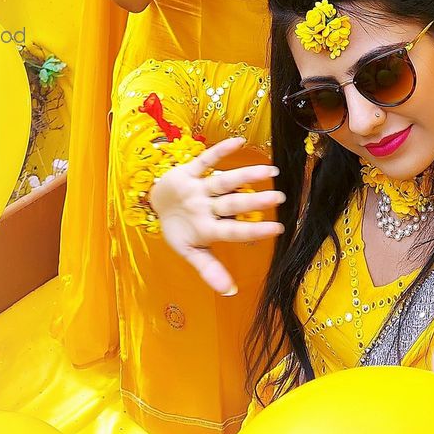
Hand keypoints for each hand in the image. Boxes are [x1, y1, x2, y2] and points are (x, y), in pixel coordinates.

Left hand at [149, 137, 285, 295]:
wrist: (153, 203)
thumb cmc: (179, 229)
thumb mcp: (192, 251)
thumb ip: (210, 269)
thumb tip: (231, 292)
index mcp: (204, 229)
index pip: (232, 232)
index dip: (254, 232)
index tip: (279, 229)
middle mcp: (202, 208)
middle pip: (230, 204)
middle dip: (254, 201)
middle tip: (280, 197)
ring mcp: (196, 187)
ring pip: (222, 181)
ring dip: (245, 175)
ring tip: (270, 170)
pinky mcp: (189, 170)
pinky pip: (206, 159)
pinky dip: (220, 150)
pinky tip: (240, 141)